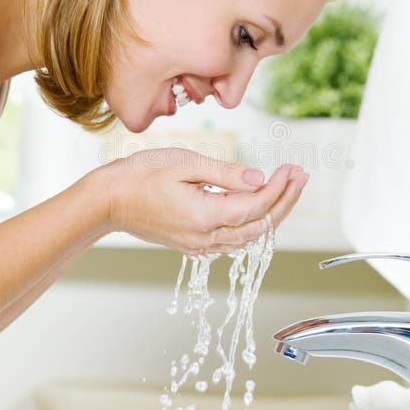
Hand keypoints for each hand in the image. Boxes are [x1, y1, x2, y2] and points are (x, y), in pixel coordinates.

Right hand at [101, 147, 308, 254]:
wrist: (108, 200)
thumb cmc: (141, 175)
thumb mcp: (185, 163)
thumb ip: (226, 174)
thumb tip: (260, 179)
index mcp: (205, 216)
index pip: (256, 207)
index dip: (280, 188)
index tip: (292, 168)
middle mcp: (205, 238)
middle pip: (260, 226)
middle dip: (285, 201)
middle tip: (301, 176)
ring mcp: (199, 245)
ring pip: (249, 237)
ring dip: (272, 213)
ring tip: (287, 187)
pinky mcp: (192, 244)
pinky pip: (232, 240)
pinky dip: (251, 224)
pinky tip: (258, 205)